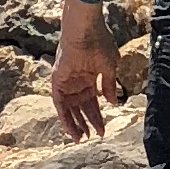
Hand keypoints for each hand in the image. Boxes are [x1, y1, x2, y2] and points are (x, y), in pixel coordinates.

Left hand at [47, 4, 120, 136]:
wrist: (85, 30)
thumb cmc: (99, 43)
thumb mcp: (109, 67)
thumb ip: (109, 86)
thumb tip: (112, 103)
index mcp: (90, 78)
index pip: (92, 102)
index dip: (98, 116)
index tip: (103, 130)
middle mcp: (76, 82)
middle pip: (80, 108)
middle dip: (86, 122)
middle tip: (91, 137)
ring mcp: (66, 82)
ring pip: (69, 108)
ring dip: (74, 123)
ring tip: (80, 138)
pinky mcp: (57, 81)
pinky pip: (59, 103)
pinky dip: (64, 116)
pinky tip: (71, 129)